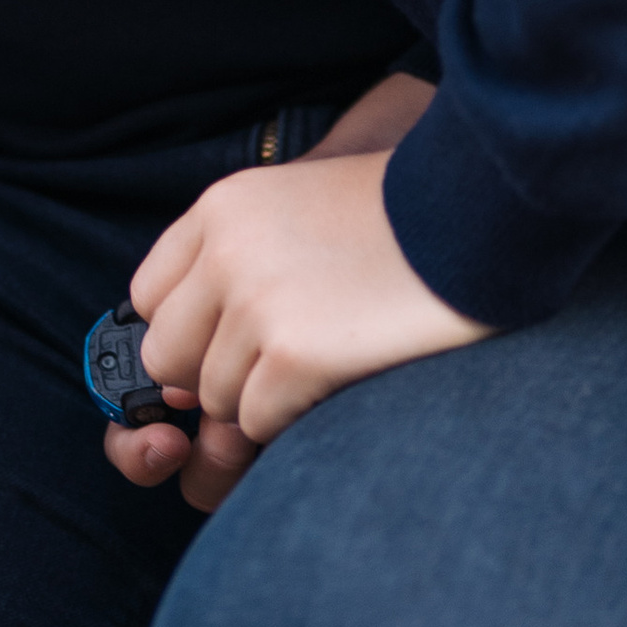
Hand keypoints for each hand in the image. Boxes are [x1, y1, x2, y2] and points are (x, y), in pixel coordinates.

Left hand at [129, 147, 485, 445]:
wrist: (477, 214)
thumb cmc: (403, 217)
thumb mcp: (298, 204)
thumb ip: (239, 258)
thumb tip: (188, 358)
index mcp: (220, 207)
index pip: (149, 295)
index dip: (190, 329)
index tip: (231, 340)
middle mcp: (223, 251)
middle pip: (167, 355)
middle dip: (215, 374)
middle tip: (279, 364)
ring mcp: (253, 302)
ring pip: (215, 398)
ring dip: (263, 399)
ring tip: (326, 363)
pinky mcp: (292, 353)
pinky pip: (257, 422)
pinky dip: (293, 420)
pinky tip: (341, 381)